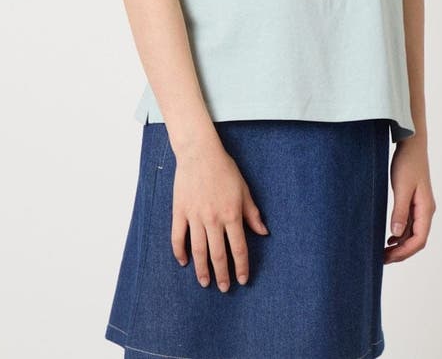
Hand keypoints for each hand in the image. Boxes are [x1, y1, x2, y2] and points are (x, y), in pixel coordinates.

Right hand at [171, 141, 269, 291]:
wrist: (199, 153)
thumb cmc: (224, 169)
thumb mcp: (244, 189)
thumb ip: (252, 213)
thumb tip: (264, 232)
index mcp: (231, 214)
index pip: (238, 248)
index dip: (241, 266)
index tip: (242, 279)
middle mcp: (213, 219)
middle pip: (218, 254)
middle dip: (222, 274)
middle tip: (224, 288)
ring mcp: (194, 216)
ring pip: (199, 250)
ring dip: (202, 269)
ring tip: (205, 282)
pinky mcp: (179, 211)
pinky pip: (178, 237)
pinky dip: (180, 252)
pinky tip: (184, 262)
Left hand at [383, 135, 435, 263]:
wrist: (412, 145)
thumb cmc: (408, 163)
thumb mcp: (402, 187)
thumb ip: (400, 211)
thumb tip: (397, 234)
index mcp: (426, 209)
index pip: (419, 240)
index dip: (404, 252)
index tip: (388, 257)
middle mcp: (426, 211)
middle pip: (416, 240)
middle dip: (401, 252)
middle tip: (381, 258)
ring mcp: (421, 207)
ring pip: (413, 233)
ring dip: (399, 244)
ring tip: (383, 251)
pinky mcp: (414, 202)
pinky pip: (410, 224)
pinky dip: (400, 234)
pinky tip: (389, 237)